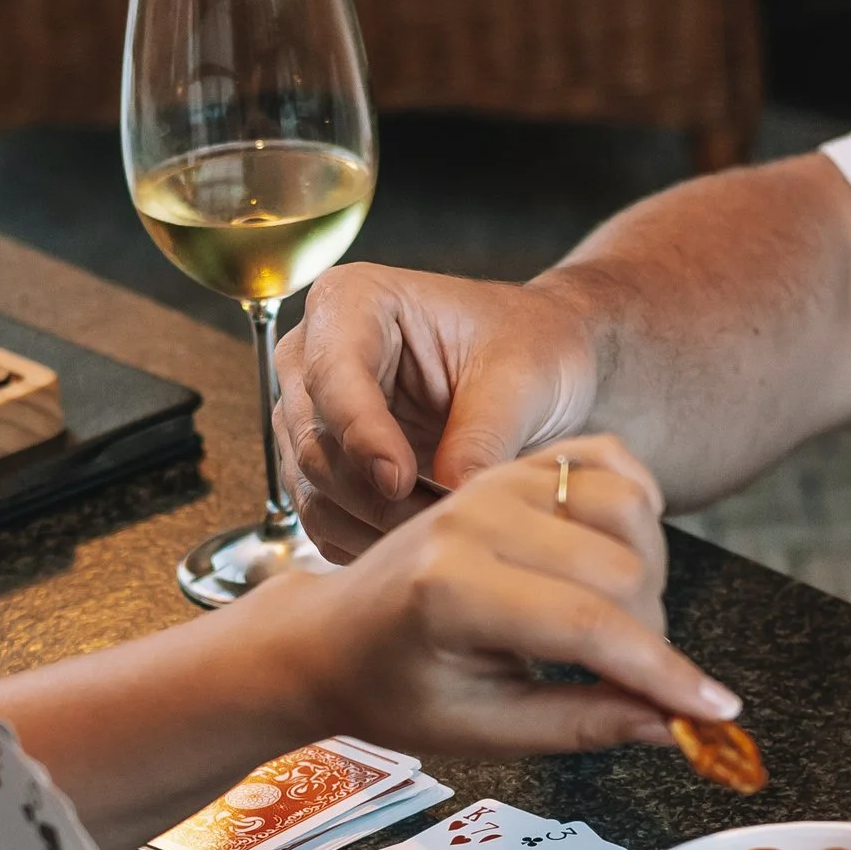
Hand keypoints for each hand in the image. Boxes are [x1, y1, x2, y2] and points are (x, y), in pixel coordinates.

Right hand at [275, 265, 599, 556]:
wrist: (539, 366)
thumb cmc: (529, 344)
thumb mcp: (521, 376)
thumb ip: (482, 435)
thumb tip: (452, 498)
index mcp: (351, 302)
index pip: (332, 374)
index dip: (362, 434)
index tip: (402, 480)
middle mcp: (313, 358)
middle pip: (312, 440)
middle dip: (374, 492)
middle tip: (441, 521)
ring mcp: (311, 417)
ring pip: (312, 489)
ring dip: (372, 524)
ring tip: (442, 536)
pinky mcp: (323, 470)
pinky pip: (323, 520)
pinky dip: (366, 541)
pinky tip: (417, 547)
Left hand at [276, 434, 740, 757]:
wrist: (332, 634)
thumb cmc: (393, 687)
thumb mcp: (479, 729)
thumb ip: (580, 723)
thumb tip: (672, 725)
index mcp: (451, 591)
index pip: (589, 627)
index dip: (664, 673)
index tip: (714, 709)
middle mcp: (474, 518)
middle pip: (622, 569)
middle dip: (654, 638)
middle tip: (638, 686)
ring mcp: (495, 481)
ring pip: (629, 510)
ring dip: (650, 575)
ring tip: (616, 627)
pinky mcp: (513, 466)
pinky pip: (610, 462)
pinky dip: (638, 507)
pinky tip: (622, 555)